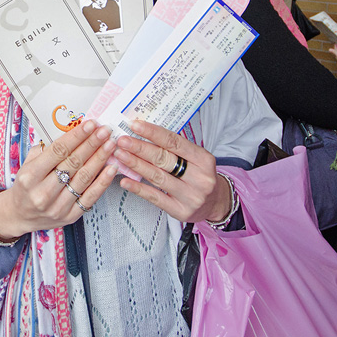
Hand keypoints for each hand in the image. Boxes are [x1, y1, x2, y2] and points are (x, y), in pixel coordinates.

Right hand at [0, 121, 116, 240]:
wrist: (20, 215)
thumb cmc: (26, 185)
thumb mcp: (27, 164)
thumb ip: (47, 149)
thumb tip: (72, 132)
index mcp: (30, 176)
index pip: (58, 151)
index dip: (77, 136)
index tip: (90, 124)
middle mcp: (43, 192)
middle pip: (73, 163)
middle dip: (92, 144)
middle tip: (105, 131)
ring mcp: (58, 206)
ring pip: (84, 178)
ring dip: (100, 159)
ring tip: (110, 145)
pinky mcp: (70, 216)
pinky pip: (90, 197)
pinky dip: (103, 182)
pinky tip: (111, 168)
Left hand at [113, 119, 231, 223]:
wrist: (216, 203)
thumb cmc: (201, 175)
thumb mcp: (197, 158)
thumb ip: (176, 148)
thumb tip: (146, 133)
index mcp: (204, 159)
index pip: (175, 142)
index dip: (153, 133)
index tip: (135, 125)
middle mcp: (199, 178)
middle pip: (164, 159)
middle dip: (140, 148)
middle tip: (122, 140)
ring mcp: (190, 196)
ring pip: (157, 177)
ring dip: (136, 165)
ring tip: (120, 155)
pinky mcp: (180, 211)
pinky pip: (155, 197)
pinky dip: (138, 188)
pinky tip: (125, 181)